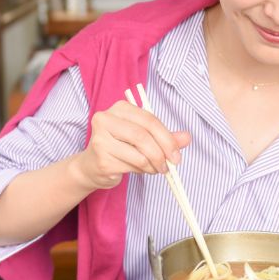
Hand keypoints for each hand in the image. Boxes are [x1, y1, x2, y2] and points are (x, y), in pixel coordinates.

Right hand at [72, 99, 190, 190]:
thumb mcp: (144, 138)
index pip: (149, 119)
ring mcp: (101, 139)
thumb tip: (186, 138)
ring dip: (154, 165)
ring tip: (156, 169)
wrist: (92, 166)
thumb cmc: (120, 147)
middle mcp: (106, 119)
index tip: (177, 154)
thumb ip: (164, 136)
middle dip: (162, 153)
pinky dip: (143, 171)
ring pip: (139, 153)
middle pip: (143, 135)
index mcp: (120, 108)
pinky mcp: (101, 158)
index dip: (167, 138)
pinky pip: (131, 166)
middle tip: (171, 166)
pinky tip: (142, 170)